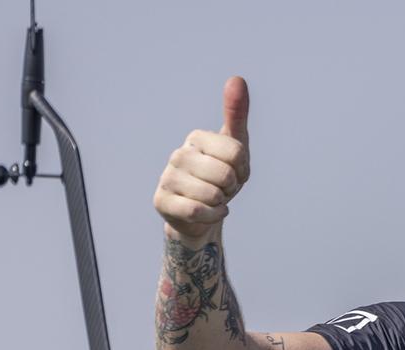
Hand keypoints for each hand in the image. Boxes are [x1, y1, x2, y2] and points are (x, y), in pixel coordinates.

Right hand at [154, 76, 251, 239]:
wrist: (202, 215)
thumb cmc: (220, 177)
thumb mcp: (236, 146)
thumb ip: (236, 113)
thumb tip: (236, 78)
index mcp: (197, 138)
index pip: (237, 152)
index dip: (243, 169)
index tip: (235, 172)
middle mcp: (179, 154)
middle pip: (226, 174)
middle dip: (231, 188)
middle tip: (222, 188)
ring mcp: (167, 177)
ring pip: (211, 194)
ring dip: (221, 203)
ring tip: (212, 199)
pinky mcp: (161, 201)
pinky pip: (197, 211)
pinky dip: (212, 216)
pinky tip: (208, 212)